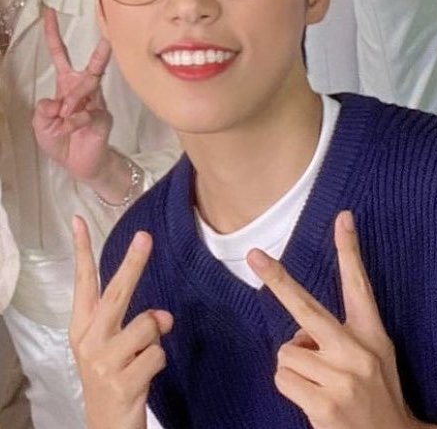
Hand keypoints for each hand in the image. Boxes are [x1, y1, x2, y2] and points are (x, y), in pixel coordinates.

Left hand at [32, 7, 112, 182]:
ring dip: (72, 101)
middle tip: (107, 38)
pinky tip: (69, 128)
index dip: (54, 34)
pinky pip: (88, 113)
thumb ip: (43, 110)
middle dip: (100, 52)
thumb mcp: (41, 125)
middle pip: (93, 66)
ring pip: (88, 88)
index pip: (60, 54)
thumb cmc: (60, 141)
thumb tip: (56, 101)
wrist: (80, 164)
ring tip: (63, 115)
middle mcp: (84, 89)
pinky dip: (73, 122)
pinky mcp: (103, 117)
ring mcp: (96, 102)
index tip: (49, 12)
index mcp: (66, 84)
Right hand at [70, 216, 172, 428]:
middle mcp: (89, 340)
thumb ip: (137, 322)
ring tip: (142, 357)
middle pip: (116, 292)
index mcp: (83, 327)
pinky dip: (159, 362)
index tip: (79, 221)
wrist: (106, 426)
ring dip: (155, 339)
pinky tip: (144, 376)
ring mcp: (104, 361)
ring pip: (148, 325)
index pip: (83, 282)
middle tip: (145, 237)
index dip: (81, 250)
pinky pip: (158, 354)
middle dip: (133, 262)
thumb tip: (163, 316)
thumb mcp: (115, 345)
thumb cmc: (113, 376)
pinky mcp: (122, 381)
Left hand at [247, 211, 418, 428]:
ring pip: (286, 352)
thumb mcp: (374, 358)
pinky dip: (291, 388)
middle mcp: (356, 352)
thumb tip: (299, 332)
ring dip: (294, 368)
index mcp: (371, 334)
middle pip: (306, 308)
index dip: (349, 250)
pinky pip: (283, 378)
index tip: (342, 217)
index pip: (358, 285)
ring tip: (320, 384)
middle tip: (254, 255)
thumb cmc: (377, 395)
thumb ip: (340, 338)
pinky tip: (314, 401)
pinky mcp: (325, 405)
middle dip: (277, 280)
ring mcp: (341, 379)